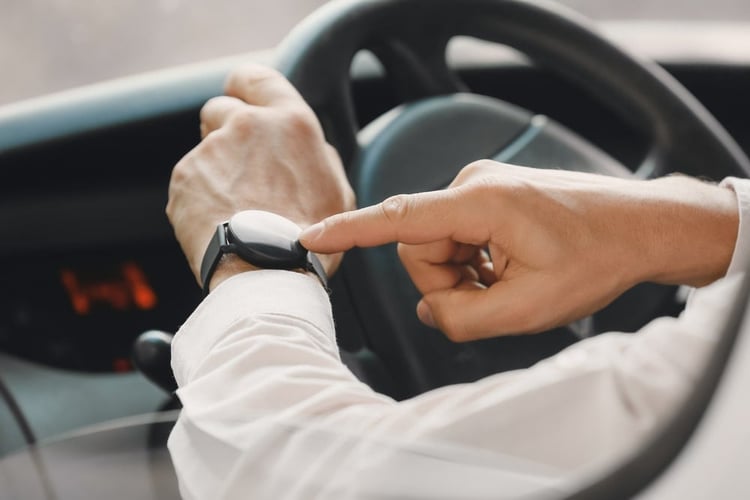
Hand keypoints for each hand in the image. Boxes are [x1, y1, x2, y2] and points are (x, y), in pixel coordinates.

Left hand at [167, 64, 354, 288]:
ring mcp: (211, 150)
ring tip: (235, 208)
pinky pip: (189, 180)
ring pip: (206, 150)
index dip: (245, 85)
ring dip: (216, 170)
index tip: (241, 95)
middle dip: (226, 130)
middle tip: (242, 168)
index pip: (256, 77)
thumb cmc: (308, 238)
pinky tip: (220, 221)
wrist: (266, 271)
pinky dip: (199, 197)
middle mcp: (247, 126)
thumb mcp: (337, 191)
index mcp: (290, 123)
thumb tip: (309, 148)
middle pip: (221, 109)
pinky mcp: (184, 177)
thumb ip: (318, 156)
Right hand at [300, 161, 737, 340]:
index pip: (399, 218)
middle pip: (421, 250)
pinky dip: (476, 263)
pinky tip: (511, 268)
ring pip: (439, 248)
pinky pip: (458, 238)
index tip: (310, 235)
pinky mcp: (488, 196)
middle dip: (450, 283)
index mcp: (481, 204)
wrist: (640, 227)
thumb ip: (464, 318)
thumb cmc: (597, 258)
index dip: (350, 230)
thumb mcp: (529, 309)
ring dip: (466, 275)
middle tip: (496, 295)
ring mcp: (481, 188)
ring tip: (510, 281)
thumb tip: (431, 311)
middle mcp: (473, 186)